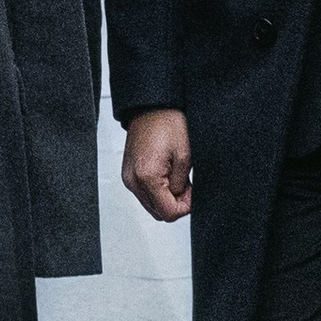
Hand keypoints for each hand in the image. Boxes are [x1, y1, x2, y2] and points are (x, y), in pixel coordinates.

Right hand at [122, 109, 192, 223]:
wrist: (152, 107)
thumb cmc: (168, 124)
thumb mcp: (185, 157)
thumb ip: (182, 186)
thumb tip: (180, 201)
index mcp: (146, 177)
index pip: (168, 212)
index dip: (185, 207)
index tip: (192, 191)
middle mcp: (132, 180)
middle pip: (158, 213)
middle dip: (175, 203)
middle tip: (186, 185)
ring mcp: (128, 177)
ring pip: (151, 205)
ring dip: (166, 197)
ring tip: (176, 177)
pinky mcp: (128, 173)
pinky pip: (145, 193)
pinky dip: (157, 190)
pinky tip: (166, 174)